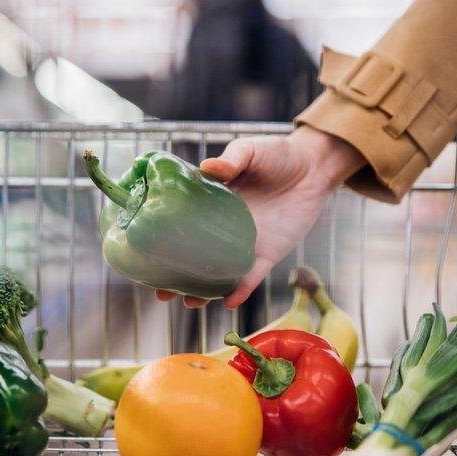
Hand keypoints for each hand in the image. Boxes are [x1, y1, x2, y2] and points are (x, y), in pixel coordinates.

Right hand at [157, 125, 365, 307]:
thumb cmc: (277, 155)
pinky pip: (252, 277)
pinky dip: (241, 289)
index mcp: (210, 205)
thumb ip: (231, 161)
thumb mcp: (249, 151)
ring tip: (189, 303)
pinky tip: (229, 301)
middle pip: (194, 258)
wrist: (312, 168)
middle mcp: (222, 230)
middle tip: (161, 293)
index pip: (179, 227)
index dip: (162, 242)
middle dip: (177, 278)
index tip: (144, 257)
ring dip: (204, 292)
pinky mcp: (267, 254)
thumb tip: (208, 167)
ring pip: (218, 274)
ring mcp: (243, 244)